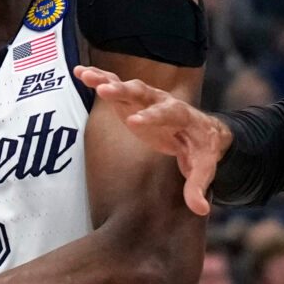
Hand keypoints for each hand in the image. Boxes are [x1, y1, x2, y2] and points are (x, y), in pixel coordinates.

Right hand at [73, 66, 229, 213]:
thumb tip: (200, 210)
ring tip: (86, 76)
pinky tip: (80, 73)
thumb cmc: (202, 150)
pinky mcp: (133, 102)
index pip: (166, 115)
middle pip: (143, 93)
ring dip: (106, 81)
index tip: (133, 122)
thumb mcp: (203, 168)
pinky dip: (99, 79)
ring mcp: (146, 100)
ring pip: (126, 86)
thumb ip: (197, 187)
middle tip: (105, 91)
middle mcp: (162, 102)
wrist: (200, 131)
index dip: (151, 118)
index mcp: (182, 116)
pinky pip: (115, 87)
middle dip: (124, 91)